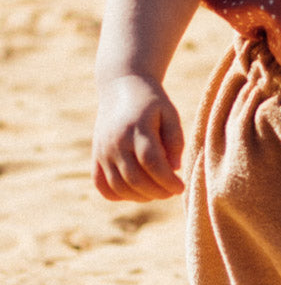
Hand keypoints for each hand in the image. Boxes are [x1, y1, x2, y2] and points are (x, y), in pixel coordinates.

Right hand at [92, 75, 185, 201]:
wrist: (121, 87)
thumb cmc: (152, 102)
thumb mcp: (170, 114)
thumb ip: (175, 140)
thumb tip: (175, 168)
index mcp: (137, 128)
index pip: (152, 163)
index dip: (167, 180)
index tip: (181, 187)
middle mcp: (116, 142)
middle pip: (135, 178)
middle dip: (157, 192)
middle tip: (172, 192)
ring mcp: (103, 151)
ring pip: (118, 186)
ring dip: (140, 196)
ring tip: (158, 192)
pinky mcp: (96, 156)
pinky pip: (101, 185)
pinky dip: (118, 195)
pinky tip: (136, 192)